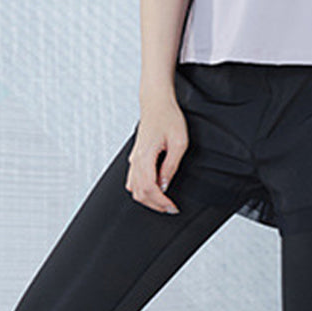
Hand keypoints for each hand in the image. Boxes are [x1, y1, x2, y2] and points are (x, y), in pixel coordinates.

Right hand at [125, 96, 188, 213]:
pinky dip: (141, 190)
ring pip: (133, 189)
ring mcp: (134, 158)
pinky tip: (153, 190)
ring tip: (163, 202)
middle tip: (170, 208)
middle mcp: (136, 160)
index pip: (149, 189)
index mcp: (145, 156)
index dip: (161, 202)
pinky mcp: (135, 157)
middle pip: (139, 193)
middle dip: (155, 205)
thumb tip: (165, 185)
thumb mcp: (179, 142)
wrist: (157, 102)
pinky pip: (132, 180)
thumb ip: (171, 166)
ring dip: (147, 199)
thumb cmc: (168, 117)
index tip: (172, 207)